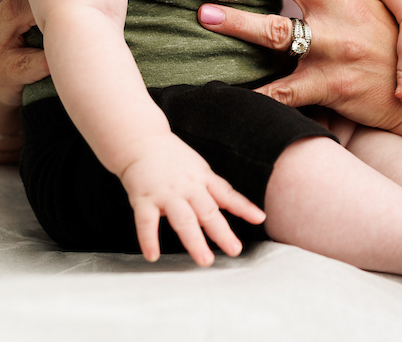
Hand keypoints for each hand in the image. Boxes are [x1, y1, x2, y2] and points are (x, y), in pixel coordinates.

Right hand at [119, 133, 265, 264]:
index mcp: (203, 179)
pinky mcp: (144, 198)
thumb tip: (223, 210)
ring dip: (195, 242)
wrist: (141, 141)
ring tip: (204, 260)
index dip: (244, 207)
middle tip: (234, 250)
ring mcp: (166, 194)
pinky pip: (147, 222)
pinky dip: (149, 240)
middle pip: (208, 212)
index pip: (227, 194)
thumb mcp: (198, 168)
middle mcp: (188, 187)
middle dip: (222, 233)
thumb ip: (210, 189)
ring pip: (183, 220)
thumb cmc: (171, 157)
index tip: (260, 218)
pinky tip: (154, 256)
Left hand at [197, 0, 401, 137]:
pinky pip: (286, 92)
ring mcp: (335, 48)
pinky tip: (227, 93)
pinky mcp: (331, 85)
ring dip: (240, 22)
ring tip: (205, 13)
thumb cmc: (385, 45)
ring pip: (281, 32)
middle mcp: (340, 12)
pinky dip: (258, 94)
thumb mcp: (364, 3)